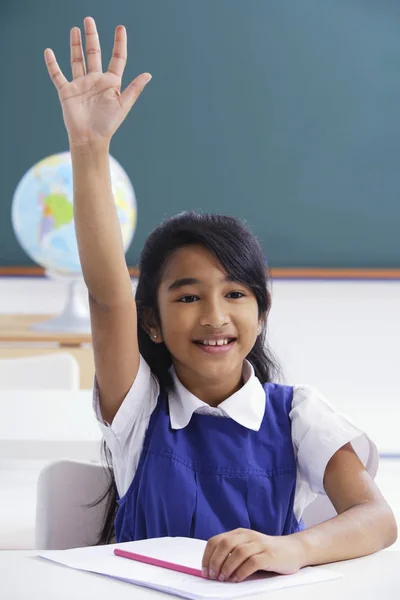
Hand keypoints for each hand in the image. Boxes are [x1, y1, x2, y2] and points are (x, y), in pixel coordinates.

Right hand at [44, 16, 151, 147]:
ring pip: (77, 60)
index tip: (120, 28)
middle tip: (89, 20)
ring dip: (75, 45)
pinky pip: (57, 75)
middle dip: (92, 37)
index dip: (119, 43)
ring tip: (75, 29)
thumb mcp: (123, 105)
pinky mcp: (67, 91)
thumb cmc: (108, 124)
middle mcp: (95, 81)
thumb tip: (148, 74)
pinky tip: (49, 51)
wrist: (90, 138)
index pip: (116, 58)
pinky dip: (52, 64)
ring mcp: (80, 85)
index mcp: (111, 83)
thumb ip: (134, 89)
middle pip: (94, 54)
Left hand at [201, 528, 303, 582]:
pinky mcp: (270, 555)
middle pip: (225, 544)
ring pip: (237, 552)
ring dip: (227, 567)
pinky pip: (252, 562)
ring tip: (224, 579)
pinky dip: (242, 572)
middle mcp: (248, 536)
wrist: (294, 549)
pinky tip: (237, 579)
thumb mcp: (248, 547)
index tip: (205, 571)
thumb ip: (233, 552)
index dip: (207, 555)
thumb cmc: (267, 552)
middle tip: (214, 576)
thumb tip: (212, 568)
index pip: (216, 540)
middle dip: (215, 561)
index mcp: (240, 533)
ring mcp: (260, 544)